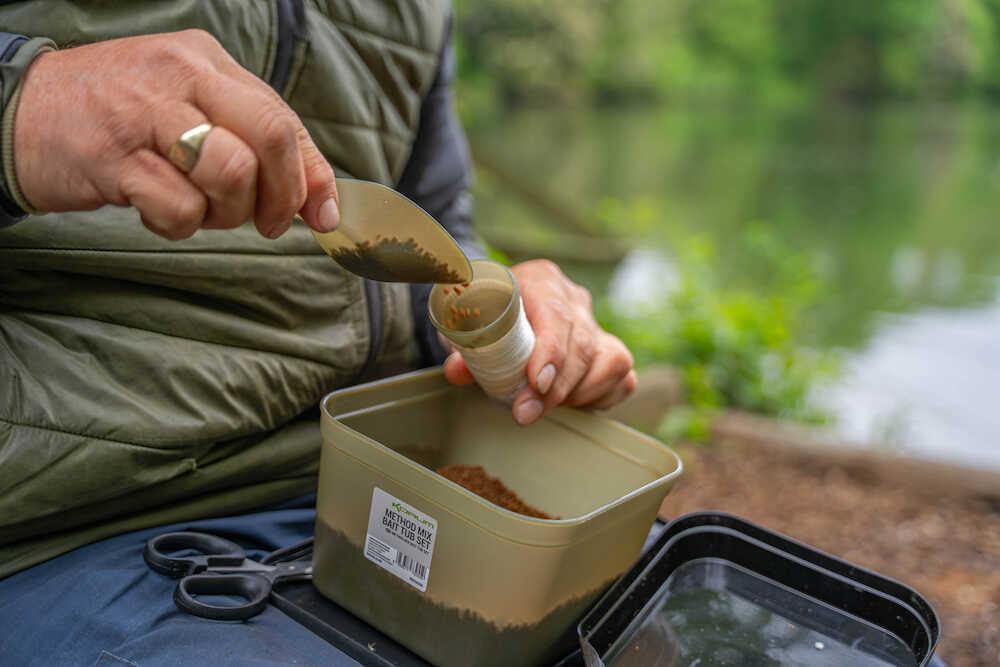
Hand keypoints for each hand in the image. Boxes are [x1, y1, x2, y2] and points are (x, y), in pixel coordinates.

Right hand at [14, 30, 338, 239]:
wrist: (20, 112)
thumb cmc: (121, 120)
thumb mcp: (192, 113)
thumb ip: (255, 145)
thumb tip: (320, 203)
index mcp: (208, 61)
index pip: (285, 119)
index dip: (312, 176)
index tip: (321, 216)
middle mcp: (182, 75)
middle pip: (271, 136)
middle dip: (280, 194)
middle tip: (265, 223)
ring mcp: (145, 112)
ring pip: (231, 171)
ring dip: (225, 212)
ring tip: (198, 209)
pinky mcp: (113, 155)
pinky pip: (179, 207)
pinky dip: (176, 225)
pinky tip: (154, 210)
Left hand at [443, 259, 637, 423]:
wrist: (497, 311)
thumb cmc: (482, 319)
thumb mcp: (465, 328)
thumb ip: (462, 349)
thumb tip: (458, 371)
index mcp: (540, 280)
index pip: (555, 313)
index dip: (551, 351)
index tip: (537, 383)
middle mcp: (574, 299)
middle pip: (582, 343)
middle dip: (556, 387)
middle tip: (525, 412)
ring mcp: (596, 325)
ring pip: (611, 360)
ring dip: (578, 393)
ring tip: (545, 406)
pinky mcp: (609, 350)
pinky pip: (622, 377)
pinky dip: (599, 397)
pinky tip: (571, 404)